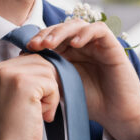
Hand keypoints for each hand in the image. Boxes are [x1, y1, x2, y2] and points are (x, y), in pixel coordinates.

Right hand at [0, 55, 60, 139]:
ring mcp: (10, 75)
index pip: (28, 59)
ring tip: (35, 112)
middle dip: (45, 86)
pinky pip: (52, 85)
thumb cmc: (10, 130)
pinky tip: (39, 116)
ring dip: (49, 95)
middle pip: (40, 62)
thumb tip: (46, 65)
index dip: (37, 82)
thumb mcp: (9, 96)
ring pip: (48, 72)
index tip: (27, 103)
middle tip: (35, 109)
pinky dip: (52, 103)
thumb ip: (20, 78)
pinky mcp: (24, 85)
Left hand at [25, 20, 139, 139]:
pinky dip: (86, 33)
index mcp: (69, 52)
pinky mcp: (113, 46)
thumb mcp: (62, 86)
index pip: (51, 36)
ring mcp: (97, 43)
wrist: (116, 115)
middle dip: (46, 33)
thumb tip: (23, 62)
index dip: (38, 39)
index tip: (25, 50)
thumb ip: (47, 72)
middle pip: (62, 27)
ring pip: (78, 25)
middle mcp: (82, 44)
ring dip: (62, 31)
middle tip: (35, 45)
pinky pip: (99, 29)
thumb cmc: (90, 101)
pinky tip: (75, 44)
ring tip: (50, 44)